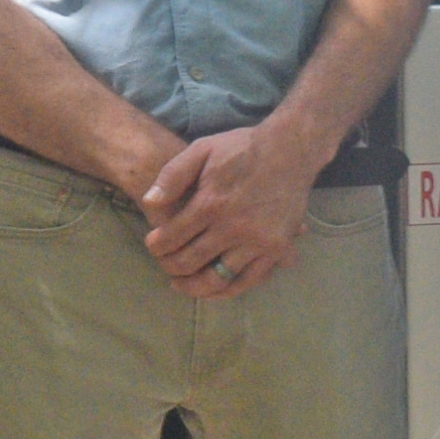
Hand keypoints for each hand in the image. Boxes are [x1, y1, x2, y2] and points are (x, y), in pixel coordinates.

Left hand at [137, 117, 321, 300]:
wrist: (290, 150)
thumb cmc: (242, 148)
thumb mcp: (201, 149)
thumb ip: (173, 175)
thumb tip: (149, 202)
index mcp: (210, 204)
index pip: (172, 238)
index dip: (157, 246)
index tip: (153, 245)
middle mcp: (232, 228)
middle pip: (190, 262)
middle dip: (170, 267)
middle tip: (165, 265)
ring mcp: (257, 242)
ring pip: (218, 279)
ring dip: (195, 287)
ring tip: (183, 285)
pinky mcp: (276, 249)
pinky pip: (250, 281)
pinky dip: (229, 290)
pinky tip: (215, 290)